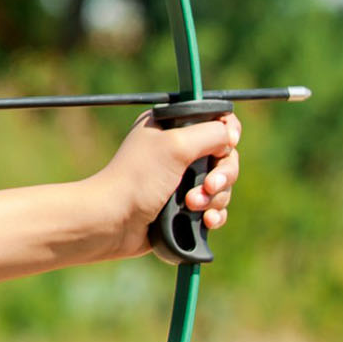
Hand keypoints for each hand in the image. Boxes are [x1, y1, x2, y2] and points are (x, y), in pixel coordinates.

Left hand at [84, 109, 241, 261]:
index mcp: (170, 127)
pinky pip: (214, 208)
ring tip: (192, 206)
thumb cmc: (138, 179)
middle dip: (222, 174)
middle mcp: (176, 150)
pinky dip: (214, 214)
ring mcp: (180, 179)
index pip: (214, 119)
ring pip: (221, 185)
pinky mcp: (183, 206)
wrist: (112, 221)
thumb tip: (230, 137)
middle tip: (208, 186)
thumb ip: (211, 133)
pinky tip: (206, 222)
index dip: (227, 132)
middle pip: (225, 156)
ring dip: (215, 197)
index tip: (228, 144)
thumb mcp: (176, 145)